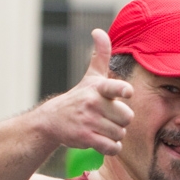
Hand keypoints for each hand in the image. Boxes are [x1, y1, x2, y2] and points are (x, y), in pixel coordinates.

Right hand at [44, 29, 133, 155]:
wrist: (52, 120)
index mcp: (97, 88)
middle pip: (127, 117)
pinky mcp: (86, 138)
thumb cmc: (79, 97)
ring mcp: (88, 121)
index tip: (127, 92)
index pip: (114, 87)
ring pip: (120, 133)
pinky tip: (105, 142)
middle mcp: (93, 103)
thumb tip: (99, 31)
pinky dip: (112, 148)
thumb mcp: (90, 77)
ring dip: (116, 135)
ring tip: (104, 129)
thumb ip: (100, 55)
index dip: (122, 90)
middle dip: (121, 120)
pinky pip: (111, 147)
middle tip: (109, 118)